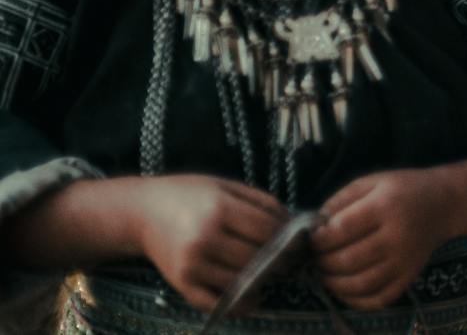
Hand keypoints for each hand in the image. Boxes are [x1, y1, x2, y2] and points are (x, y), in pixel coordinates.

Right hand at [128, 175, 287, 312]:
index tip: (300, 242)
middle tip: (293, 261)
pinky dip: (238, 305)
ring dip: (263, 281)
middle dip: (281, 261)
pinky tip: (254, 297)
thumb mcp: (227, 186)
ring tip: (274, 274)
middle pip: (256, 256)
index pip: (266, 229)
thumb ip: (261, 201)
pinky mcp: (180, 283)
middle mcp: (204, 238)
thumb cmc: (190, 194)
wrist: (142, 212)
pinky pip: (214, 302)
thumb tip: (293, 222)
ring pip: (240, 280)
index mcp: (219, 209)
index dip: (289, 237)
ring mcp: (191, 264)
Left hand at [310, 169, 460, 309]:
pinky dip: (356, 300)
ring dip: (333, 283)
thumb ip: (341, 199)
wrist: (446, 203)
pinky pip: (379, 298)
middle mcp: (396, 235)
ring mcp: (404, 260)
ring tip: (326, 274)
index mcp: (384, 206)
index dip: (318, 238)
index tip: (313, 237)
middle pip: (346, 260)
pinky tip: (345, 289)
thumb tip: (314, 225)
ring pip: (359, 284)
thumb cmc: (404, 189)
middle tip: (316, 257)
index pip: (340, 230)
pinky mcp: (410, 276)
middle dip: (322, 262)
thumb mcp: (373, 182)